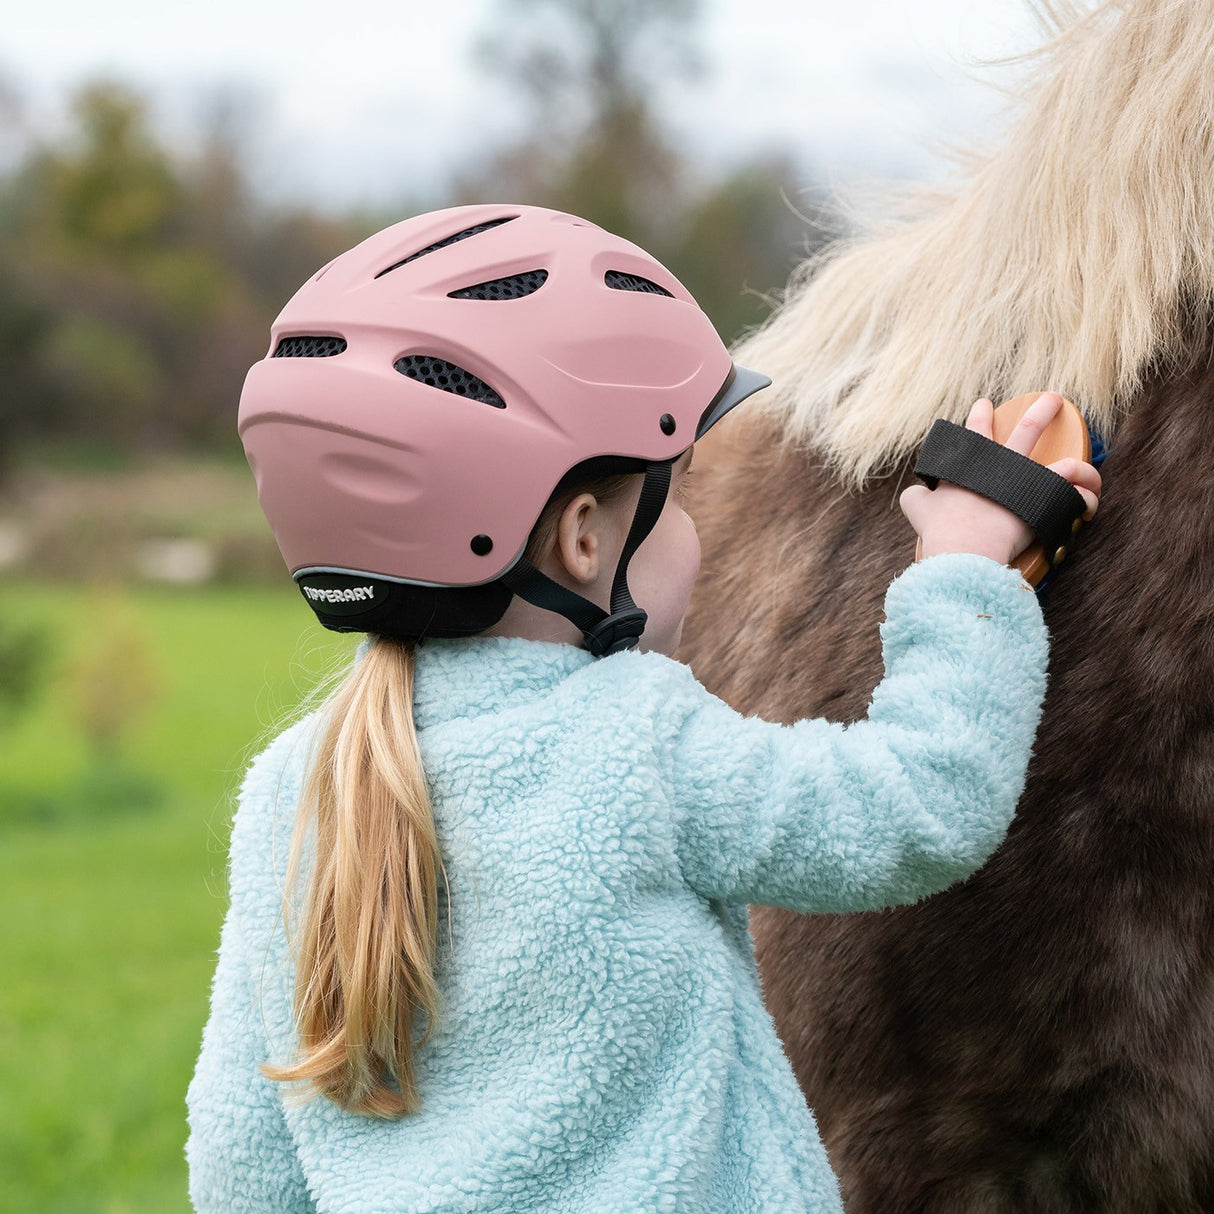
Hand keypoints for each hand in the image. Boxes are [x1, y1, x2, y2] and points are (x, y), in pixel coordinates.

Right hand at [900, 393, 1101, 565]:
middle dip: (1040, 410)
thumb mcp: (916, 507)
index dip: (980, 415)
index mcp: (970, 462)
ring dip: (1082, 464)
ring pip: (1066, 464)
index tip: (985, 404)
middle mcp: (1002, 465)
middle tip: (1052, 398)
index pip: (975, 431)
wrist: (962, 546)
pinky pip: (1075, 491)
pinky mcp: (1046, 499)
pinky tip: (1087, 504)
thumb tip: (915, 493)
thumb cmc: (939, 527)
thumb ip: (916, 495)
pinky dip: (1083, 496)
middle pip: (1028, 430)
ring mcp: (1027, 480)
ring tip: (1086, 459)